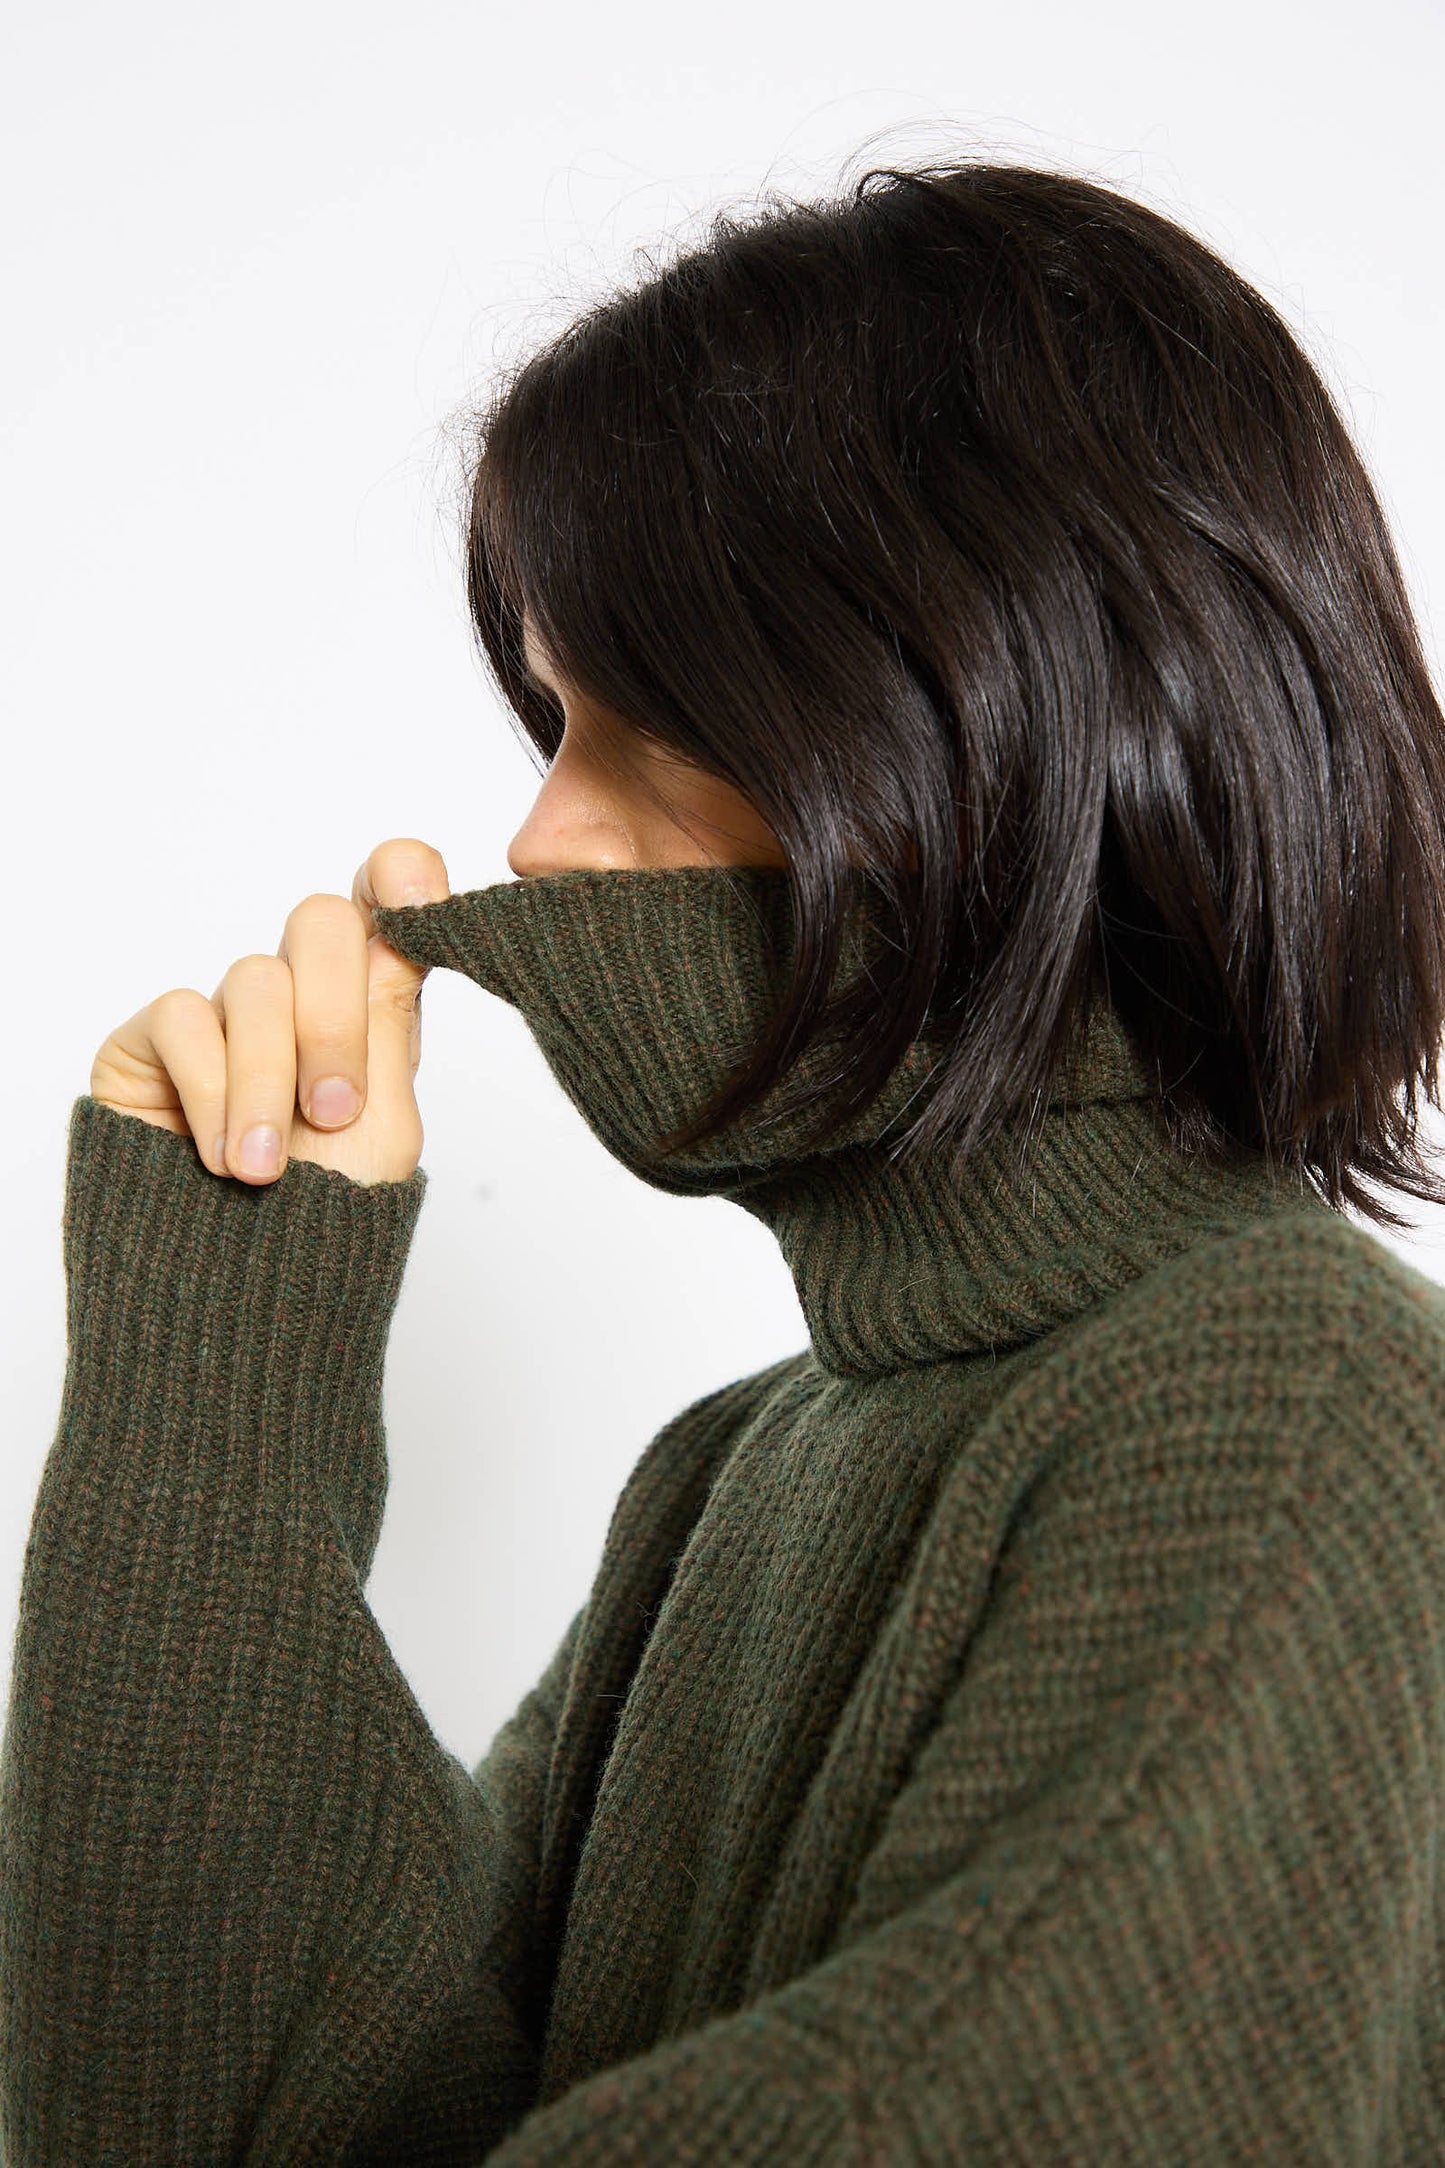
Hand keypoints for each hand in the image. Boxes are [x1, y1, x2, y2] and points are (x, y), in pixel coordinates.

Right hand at [88, 839, 449, 1187]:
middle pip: (321, 923)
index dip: (401, 876)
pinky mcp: (155, 1040)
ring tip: (266, 1169)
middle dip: (335, 1018)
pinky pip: (185, 1019)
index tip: (418, 895)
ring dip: (268, 1083)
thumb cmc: (324, 1223)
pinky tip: (218, 1158)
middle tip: (335, 1111)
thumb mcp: (384, 1123)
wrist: (241, 1299)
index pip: (385, 907)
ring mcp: (227, 1014)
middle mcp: (301, 999)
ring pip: (256, 981)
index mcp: (371, 1010)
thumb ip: (391, 1018)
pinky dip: (211, 1094)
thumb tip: (409, 912)